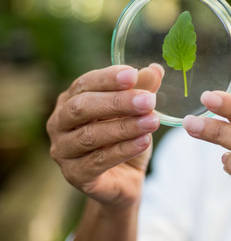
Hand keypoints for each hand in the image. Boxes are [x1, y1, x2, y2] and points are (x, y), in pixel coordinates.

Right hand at [46, 64, 163, 208]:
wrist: (125, 177)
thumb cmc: (126, 136)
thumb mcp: (137, 111)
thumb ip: (142, 90)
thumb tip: (155, 69)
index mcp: (71, 99)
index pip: (85, 83)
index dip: (108, 78)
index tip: (133, 74)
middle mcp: (59, 123)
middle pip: (82, 107)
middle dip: (117, 102)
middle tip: (148, 100)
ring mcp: (63, 151)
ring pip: (90, 135)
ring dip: (124, 127)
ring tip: (152, 121)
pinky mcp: (75, 175)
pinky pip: (98, 161)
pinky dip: (123, 150)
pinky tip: (144, 141)